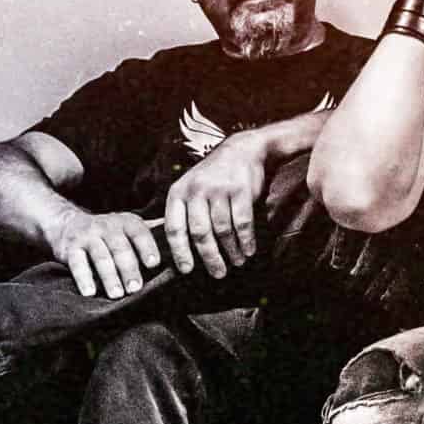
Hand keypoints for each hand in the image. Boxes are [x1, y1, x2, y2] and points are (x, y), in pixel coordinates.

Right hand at [44, 206, 162, 299]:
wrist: (68, 225)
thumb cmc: (109, 232)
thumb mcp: (130, 226)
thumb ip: (152, 232)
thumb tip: (186, 239)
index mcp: (127, 222)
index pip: (139, 233)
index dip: (146, 247)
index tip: (154, 263)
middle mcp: (107, 226)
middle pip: (120, 248)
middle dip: (129, 269)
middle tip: (136, 288)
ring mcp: (88, 236)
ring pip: (100, 257)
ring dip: (109, 277)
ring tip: (117, 294)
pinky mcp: (70, 248)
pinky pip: (76, 263)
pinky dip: (83, 278)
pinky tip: (90, 292)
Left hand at [162, 127, 271, 278]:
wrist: (242, 150)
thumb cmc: (214, 176)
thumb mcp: (190, 187)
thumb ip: (184, 212)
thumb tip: (180, 248)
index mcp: (178, 193)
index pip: (174, 228)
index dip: (179, 252)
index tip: (186, 270)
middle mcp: (196, 191)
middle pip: (200, 233)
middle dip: (210, 257)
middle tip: (218, 273)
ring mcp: (219, 190)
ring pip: (223, 230)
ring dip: (231, 251)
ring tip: (237, 262)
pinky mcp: (241, 190)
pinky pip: (242, 223)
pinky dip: (246, 240)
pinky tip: (249, 250)